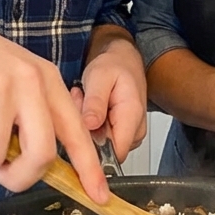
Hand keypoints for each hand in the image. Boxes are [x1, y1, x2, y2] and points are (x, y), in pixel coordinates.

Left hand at [71, 26, 147, 161]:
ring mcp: (130, 136)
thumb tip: (90, 126)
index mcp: (132, 115)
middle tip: (81, 102)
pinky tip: (89, 109)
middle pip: (105, 152)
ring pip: (100, 147)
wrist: (123, 61)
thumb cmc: (114, 66)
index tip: (79, 124)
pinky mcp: (122, 136)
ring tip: (86, 101)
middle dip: (85, 132)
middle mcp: (135, 130)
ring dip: (87, 128)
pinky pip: (101, 141)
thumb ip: (95, 102)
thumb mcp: (99, 77)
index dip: (91, 148)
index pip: (115, 153)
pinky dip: (90, 127)